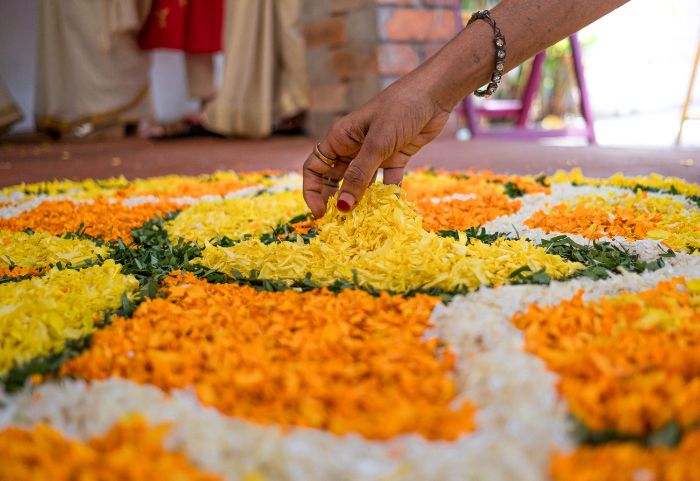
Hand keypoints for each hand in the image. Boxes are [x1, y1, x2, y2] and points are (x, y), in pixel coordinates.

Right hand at [302, 76, 450, 217]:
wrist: (435, 93)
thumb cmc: (401, 108)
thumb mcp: (377, 144)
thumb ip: (359, 175)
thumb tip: (343, 207)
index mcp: (340, 139)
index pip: (314, 168)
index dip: (312, 191)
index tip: (320, 213)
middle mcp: (353, 147)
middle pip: (335, 179)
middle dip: (335, 201)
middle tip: (339, 224)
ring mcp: (374, 154)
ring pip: (361, 184)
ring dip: (361, 202)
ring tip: (362, 223)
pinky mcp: (395, 158)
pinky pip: (387, 182)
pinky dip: (387, 195)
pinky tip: (390, 210)